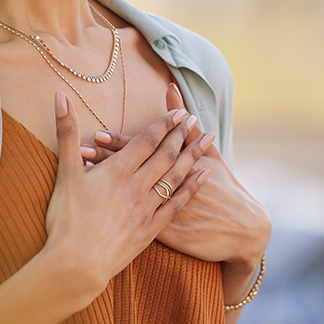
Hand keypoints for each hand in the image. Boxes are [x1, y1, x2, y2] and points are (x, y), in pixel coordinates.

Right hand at [42, 91, 209, 301]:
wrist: (77, 265)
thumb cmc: (66, 219)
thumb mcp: (65, 172)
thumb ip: (66, 132)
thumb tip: (60, 95)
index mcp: (118, 170)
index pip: (146, 140)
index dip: (163, 124)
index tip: (178, 112)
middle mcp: (137, 186)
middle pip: (166, 155)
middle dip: (181, 134)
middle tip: (195, 119)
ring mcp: (147, 208)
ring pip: (176, 176)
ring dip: (193, 155)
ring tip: (208, 139)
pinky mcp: (151, 229)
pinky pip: (178, 203)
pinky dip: (192, 187)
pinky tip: (204, 177)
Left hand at [82, 84, 270, 266]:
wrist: (242, 230)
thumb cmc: (225, 188)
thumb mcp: (209, 155)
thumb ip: (186, 126)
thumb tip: (171, 89)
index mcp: (176, 167)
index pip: (142, 151)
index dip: (119, 143)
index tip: (97, 133)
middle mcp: (167, 187)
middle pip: (132, 171)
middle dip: (105, 161)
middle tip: (81, 150)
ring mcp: (165, 212)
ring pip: (128, 196)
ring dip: (105, 185)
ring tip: (83, 174)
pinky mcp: (165, 234)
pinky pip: (135, 222)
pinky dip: (116, 213)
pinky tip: (95, 209)